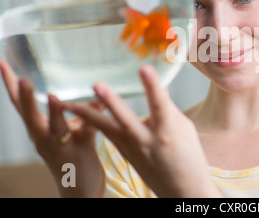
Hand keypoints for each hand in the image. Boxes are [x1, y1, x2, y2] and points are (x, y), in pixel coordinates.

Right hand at [0, 61, 105, 197]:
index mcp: (38, 131)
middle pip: (30, 117)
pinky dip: (91, 119)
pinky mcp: (81, 153)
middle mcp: (44, 139)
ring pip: (56, 129)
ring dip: (55, 113)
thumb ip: (81, 114)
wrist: (80, 192)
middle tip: (20, 78)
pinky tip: (99, 106)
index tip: (3, 64)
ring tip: (55, 97)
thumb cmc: (73, 158)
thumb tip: (98, 97)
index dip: (11, 86)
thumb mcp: (72, 132)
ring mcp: (61, 147)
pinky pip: (85, 133)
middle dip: (25, 98)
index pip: (20, 106)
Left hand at [67, 65, 220, 197]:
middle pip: (126, 119)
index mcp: (168, 132)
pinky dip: (94, 123)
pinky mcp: (125, 154)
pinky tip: (80, 113)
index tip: (144, 68)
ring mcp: (132, 149)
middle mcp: (147, 141)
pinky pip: (108, 136)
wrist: (182, 190)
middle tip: (97, 85)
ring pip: (106, 129)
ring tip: (68, 104)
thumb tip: (159, 88)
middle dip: (111, 102)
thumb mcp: (185, 130)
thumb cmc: (190, 159)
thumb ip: (169, 108)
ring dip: (87, 115)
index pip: (159, 104)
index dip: (152, 86)